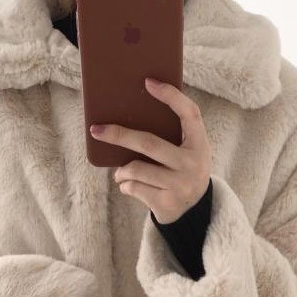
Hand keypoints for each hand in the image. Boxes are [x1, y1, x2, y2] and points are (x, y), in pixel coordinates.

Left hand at [90, 77, 211, 224]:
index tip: (148, 83)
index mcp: (200, 144)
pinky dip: (125, 185)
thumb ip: (171, 136)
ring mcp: (180, 185)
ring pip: (136, 169)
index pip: (190, 113)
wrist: (192, 213)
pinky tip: (127, 185)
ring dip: (121, 170)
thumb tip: (127, 115)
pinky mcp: (167, 203)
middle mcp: (192, 164)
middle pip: (148, 143)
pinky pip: (134, 188)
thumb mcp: (186, 152)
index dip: (171, 96)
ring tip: (119, 172)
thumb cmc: (181, 172)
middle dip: (118, 135)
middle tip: (96, 130)